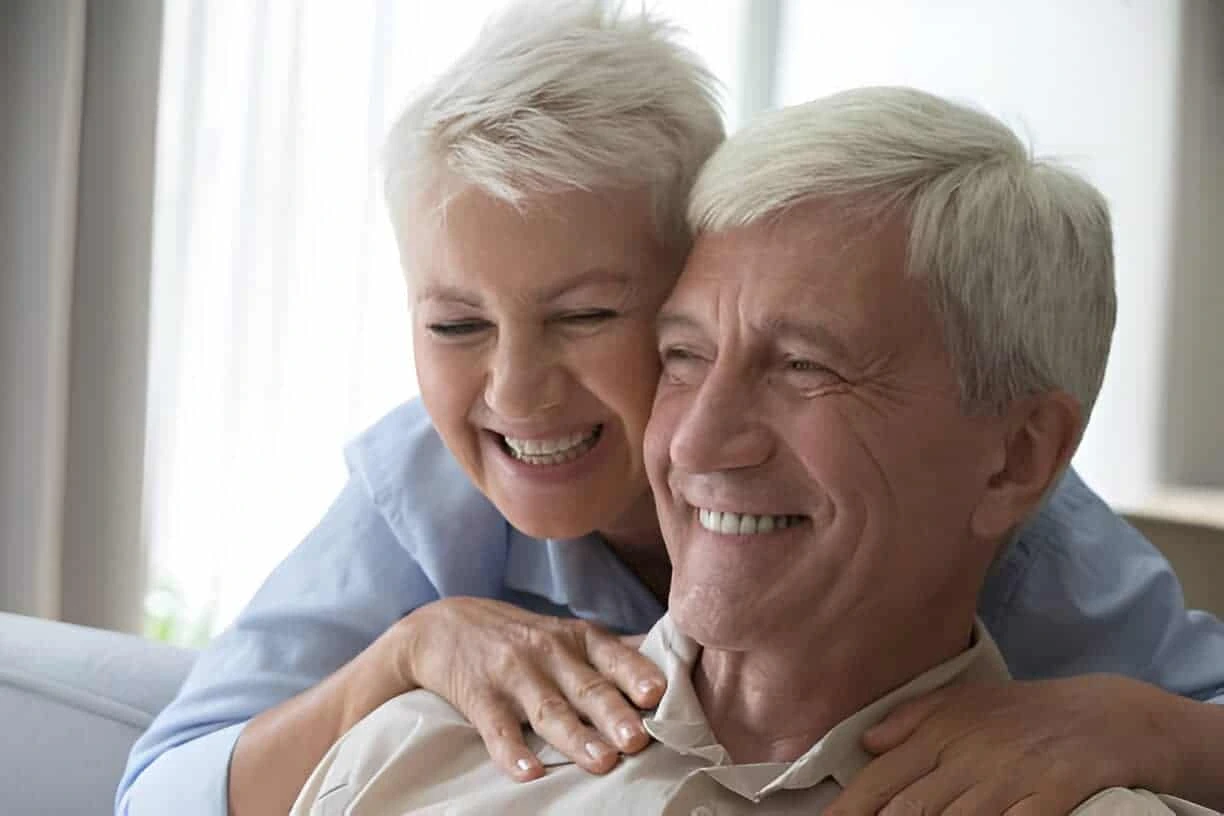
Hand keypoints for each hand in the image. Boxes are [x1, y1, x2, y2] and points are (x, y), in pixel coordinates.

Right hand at [388, 597, 664, 780]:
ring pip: (549, 709)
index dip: (635, 673)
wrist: (443, 627)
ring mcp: (512, 675)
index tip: (658, 694)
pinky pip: (497, 729)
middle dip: (613, 713)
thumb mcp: (565, 632)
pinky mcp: (479, 697)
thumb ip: (612, 650)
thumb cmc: (520, 636)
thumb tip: (672, 656)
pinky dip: (512, 752)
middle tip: (638, 739)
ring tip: (603, 761)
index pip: (611, 655)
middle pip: (586, 686)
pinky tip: (530, 773)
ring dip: (576, 737)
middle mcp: (547, 653)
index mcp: (575, 638)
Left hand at [826, 675, 1180, 814]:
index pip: (880, 780)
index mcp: (941, 733)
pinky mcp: (1055, 795)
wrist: (1112, 716)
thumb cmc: (1027, 714)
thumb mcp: (965, 703)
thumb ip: (912, 719)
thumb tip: (867, 743)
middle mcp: (969, 756)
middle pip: (910, 809)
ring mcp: (1013, 778)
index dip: (848, 810)